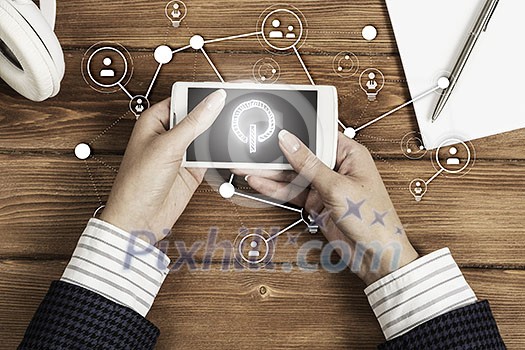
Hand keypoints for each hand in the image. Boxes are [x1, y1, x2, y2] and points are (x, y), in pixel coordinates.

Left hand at [100, 90, 226, 243]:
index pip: (184, 98)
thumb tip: (214, 100)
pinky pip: (211, 156)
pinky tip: (229, 150)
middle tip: (235, 110)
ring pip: (206, 136)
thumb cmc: (136, 184)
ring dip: (218, 136)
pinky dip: (220, 154)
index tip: (224, 91)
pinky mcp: (192, 170)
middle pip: (198, 117)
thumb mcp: (167, 146)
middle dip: (214, 115)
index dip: (203, 94)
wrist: (139, 220)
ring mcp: (181, 152)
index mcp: (155, 120)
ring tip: (235, 130)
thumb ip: (194, 123)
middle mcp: (168, 135)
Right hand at [234, 131, 417, 284]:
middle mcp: (336, 168)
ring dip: (271, 173)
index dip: (295, 132)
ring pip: (293, 175)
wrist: (377, 256)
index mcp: (350, 154)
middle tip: (252, 150)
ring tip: (247, 167)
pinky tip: (259, 183)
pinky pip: (292, 192)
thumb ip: (309, 164)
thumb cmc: (374, 220)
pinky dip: (275, 189)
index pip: (317, 135)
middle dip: (277, 155)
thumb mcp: (337, 187)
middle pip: (301, 156)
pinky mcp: (316, 203)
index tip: (273, 128)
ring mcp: (324, 186)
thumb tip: (290, 141)